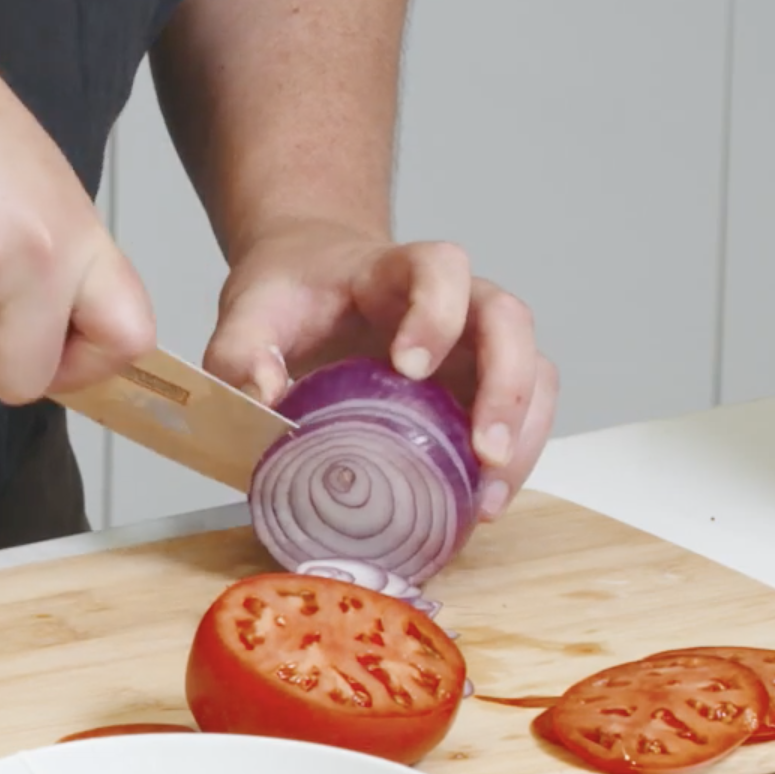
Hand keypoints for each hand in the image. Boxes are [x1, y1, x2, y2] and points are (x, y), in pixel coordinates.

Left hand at [203, 220, 557, 519]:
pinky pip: (523, 414)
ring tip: (486, 500)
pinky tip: (480, 504)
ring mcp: (473, 346)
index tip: (409, 367)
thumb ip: (240, 351)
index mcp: (393, 271)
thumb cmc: (292, 294)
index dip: (438, 312)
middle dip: (507, 386)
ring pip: (533, 370)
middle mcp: (454, 301)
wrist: (311, 280)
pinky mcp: (479, 388)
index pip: (440, 268)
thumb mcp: (250, 312)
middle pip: (509, 319)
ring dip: (525, 435)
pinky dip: (515, 460)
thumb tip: (263, 403)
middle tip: (484, 451)